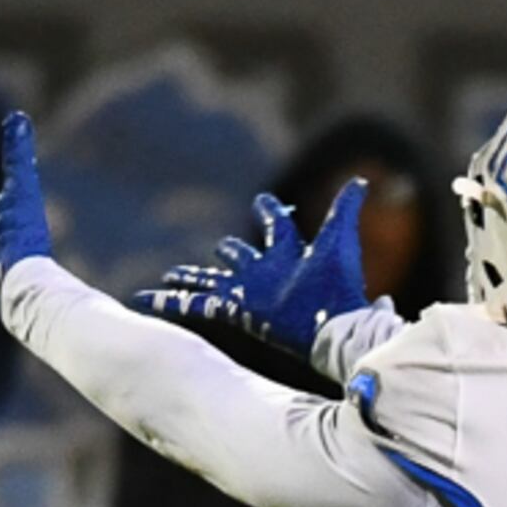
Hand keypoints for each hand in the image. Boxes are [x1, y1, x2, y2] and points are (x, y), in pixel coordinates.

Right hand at [131, 184, 375, 358]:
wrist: (334, 324)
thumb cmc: (339, 284)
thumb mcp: (339, 237)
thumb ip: (347, 208)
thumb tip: (363, 181)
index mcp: (290, 255)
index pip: (277, 227)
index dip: (270, 212)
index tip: (263, 200)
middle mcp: (265, 273)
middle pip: (240, 257)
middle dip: (230, 252)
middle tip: (221, 247)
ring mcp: (247, 292)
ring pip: (211, 280)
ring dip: (190, 277)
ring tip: (170, 275)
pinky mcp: (234, 310)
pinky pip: (195, 304)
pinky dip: (169, 302)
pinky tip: (143, 299)